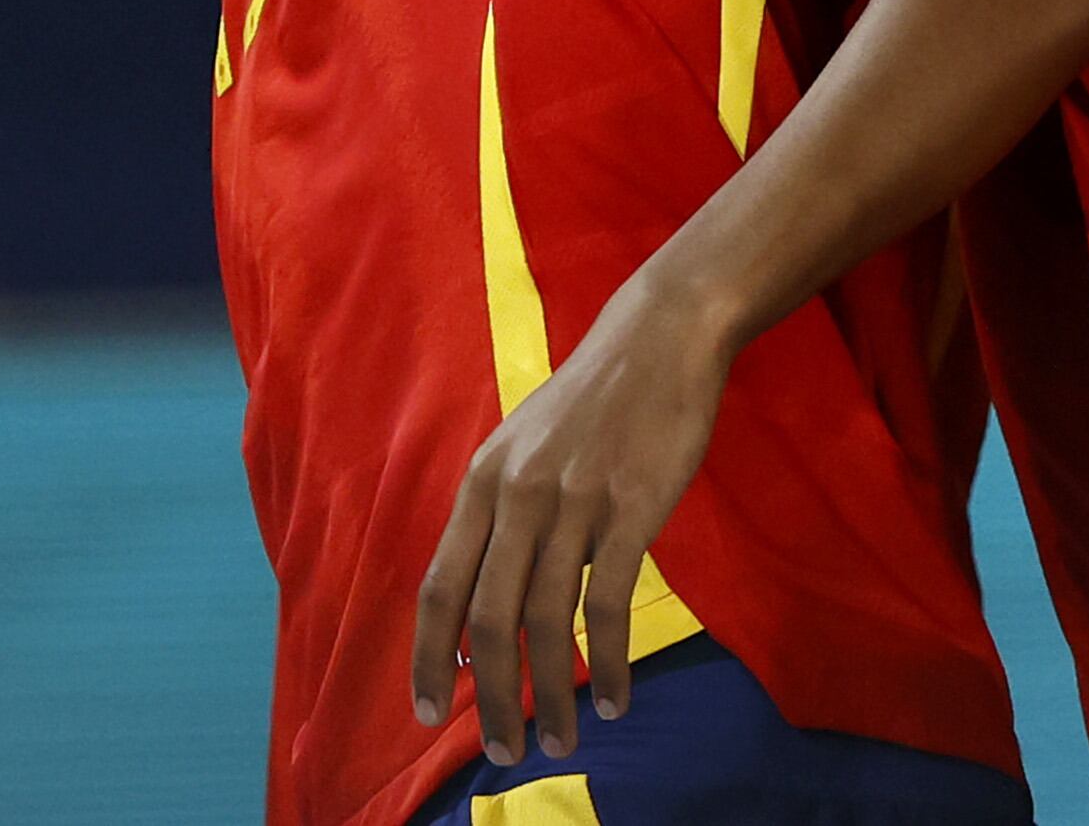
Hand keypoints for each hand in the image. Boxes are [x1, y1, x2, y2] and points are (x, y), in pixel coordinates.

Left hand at [409, 266, 738, 761]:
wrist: (659, 337)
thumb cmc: (591, 402)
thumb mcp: (522, 450)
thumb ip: (499, 523)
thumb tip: (478, 620)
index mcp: (482, 484)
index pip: (439, 588)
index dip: (429, 658)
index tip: (431, 713)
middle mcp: (517, 495)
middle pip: (488, 620)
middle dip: (493, 698)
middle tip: (505, 751)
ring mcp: (574, 501)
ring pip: (546, 621)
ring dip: (552, 694)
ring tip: (561, 739)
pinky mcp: (631, 508)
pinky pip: (610, 605)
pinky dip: (607, 661)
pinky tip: (614, 697)